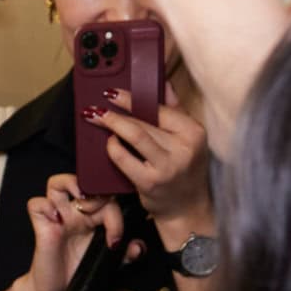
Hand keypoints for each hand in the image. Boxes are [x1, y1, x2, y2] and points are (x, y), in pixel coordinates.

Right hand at [15, 172, 129, 290]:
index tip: (116, 239)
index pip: (107, 199)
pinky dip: (45, 206)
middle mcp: (74, 213)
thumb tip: (137, 247)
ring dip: (70, 185)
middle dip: (97, 197)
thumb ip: (125, 254)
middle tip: (99, 218)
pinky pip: (36, 204)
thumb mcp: (109, 263)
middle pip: (85, 183)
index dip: (115, 214)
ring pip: (56, 183)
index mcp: (93, 217)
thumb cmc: (80, 272)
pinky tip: (57, 219)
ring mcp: (56, 216)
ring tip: (80, 201)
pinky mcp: (41, 226)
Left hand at [82, 80, 214, 240]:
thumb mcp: (188, 138)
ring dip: (111, 125)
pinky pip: (124, 159)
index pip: (160, 109)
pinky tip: (108, 142)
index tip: (113, 93)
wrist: (187, 208)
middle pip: (143, 122)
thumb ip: (175, 109)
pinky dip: (113, 148)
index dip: (133, 99)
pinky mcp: (150, 182)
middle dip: (116, 112)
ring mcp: (166, 166)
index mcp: (194, 132)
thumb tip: (162, 82)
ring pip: (134, 136)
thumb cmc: (184, 169)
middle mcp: (183, 148)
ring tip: (96, 117)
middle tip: (96, 106)